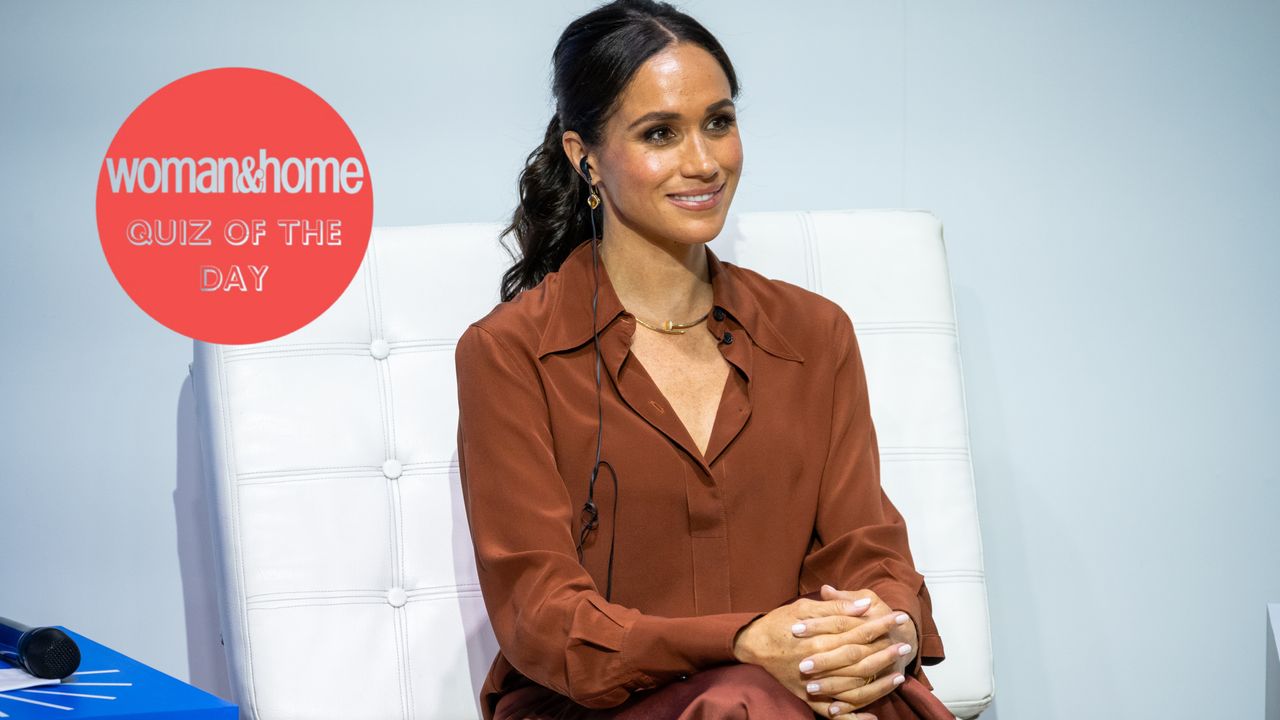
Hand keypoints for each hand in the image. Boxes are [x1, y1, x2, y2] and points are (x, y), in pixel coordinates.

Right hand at [732, 592, 907, 719]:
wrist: (750, 646)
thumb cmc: (778, 623)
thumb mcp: (804, 607)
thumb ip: (834, 607)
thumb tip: (864, 605)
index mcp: (816, 637)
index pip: (855, 629)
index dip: (878, 623)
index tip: (898, 618)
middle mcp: (817, 662)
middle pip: (858, 657)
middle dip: (884, 650)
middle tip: (906, 645)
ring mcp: (813, 683)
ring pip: (852, 686)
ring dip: (878, 681)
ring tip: (898, 674)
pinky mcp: (807, 698)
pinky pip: (834, 713)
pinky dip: (853, 717)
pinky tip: (872, 717)